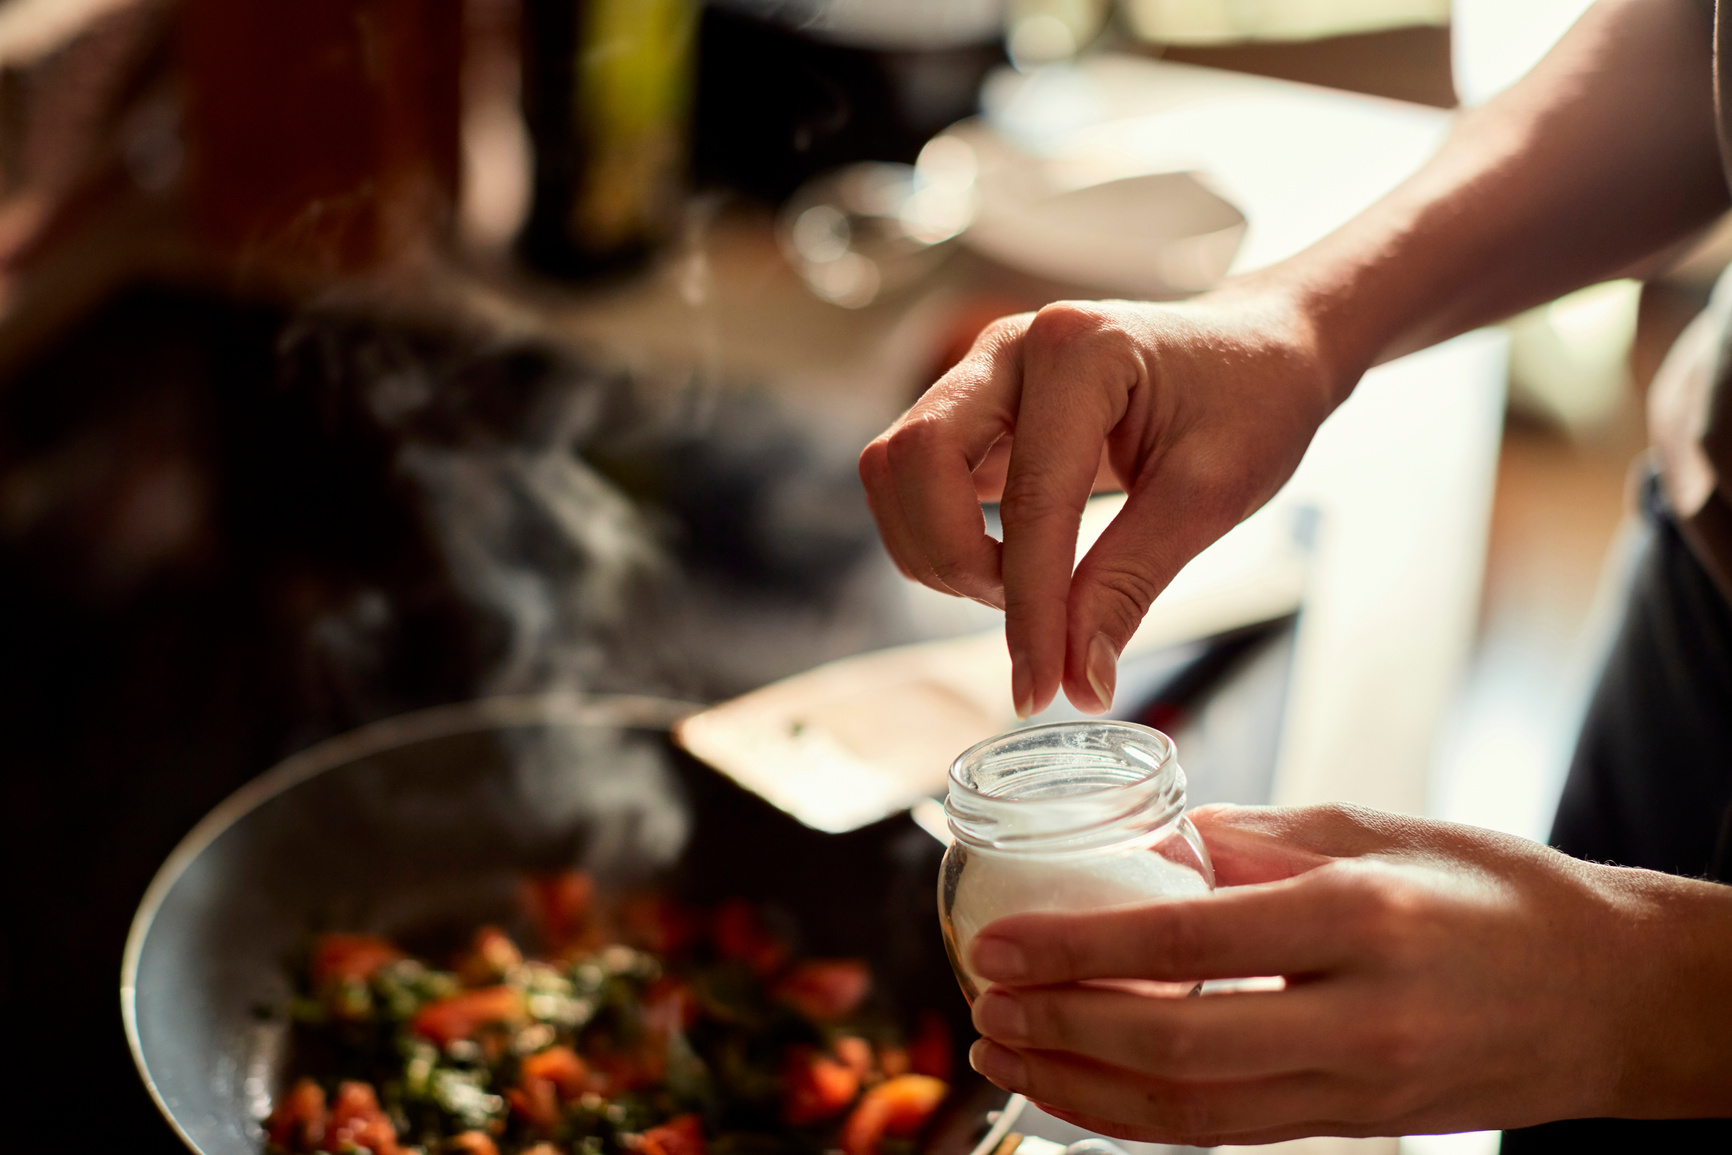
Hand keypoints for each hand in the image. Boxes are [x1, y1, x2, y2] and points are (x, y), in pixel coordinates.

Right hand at [859, 292, 1338, 717]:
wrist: (1259, 349)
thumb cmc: (1251, 404)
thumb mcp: (1209, 498)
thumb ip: (1129, 586)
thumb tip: (1079, 684)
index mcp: (1080, 348)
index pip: (1031, 498)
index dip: (1029, 607)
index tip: (1040, 690)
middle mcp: (1010, 346)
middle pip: (914, 459)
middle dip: (955, 561)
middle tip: (1032, 613)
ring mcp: (981, 370)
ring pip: (894, 468)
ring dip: (937, 549)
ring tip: (1025, 586)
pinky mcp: (970, 405)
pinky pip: (911, 473)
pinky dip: (939, 534)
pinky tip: (1007, 563)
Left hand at [962, 804, 1731, 1144]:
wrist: (1613, 995)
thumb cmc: (1495, 892)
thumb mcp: (1375, 828)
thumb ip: (1253, 841)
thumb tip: (1147, 850)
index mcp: (1360, 917)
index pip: (1191, 943)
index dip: (1080, 949)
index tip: (1001, 945)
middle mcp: (1360, 1015)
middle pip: (1180, 1050)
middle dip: (1064, 1033)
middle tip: (987, 1008)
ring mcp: (1363, 1087)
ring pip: (1196, 1114)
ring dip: (1085, 1090)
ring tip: (1008, 1056)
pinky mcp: (1360, 1126)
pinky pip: (1231, 1133)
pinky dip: (1143, 1117)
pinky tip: (1084, 1089)